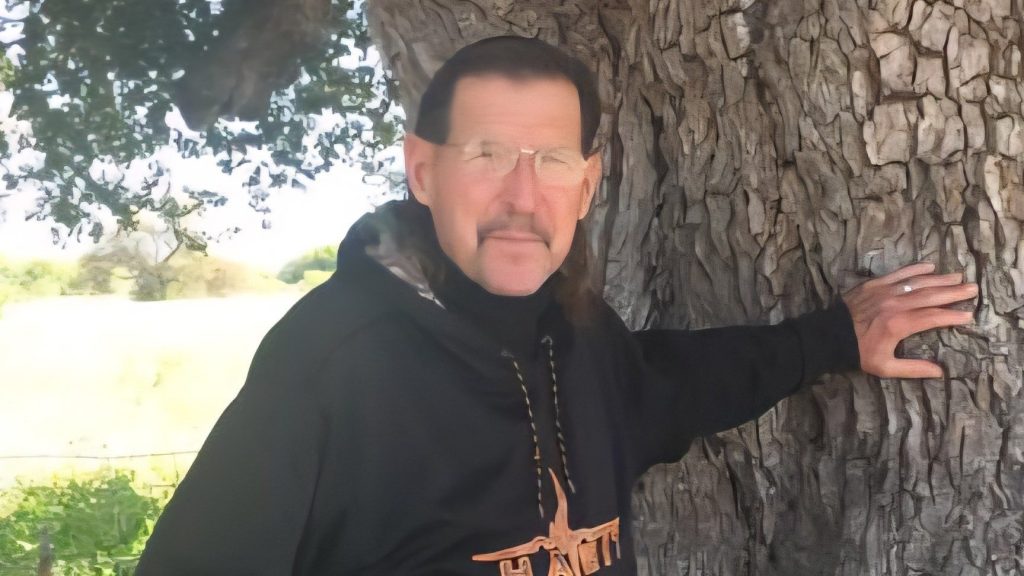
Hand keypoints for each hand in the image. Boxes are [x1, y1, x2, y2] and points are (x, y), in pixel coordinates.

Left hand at [841, 262, 977, 377]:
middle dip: (954, 292)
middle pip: (931, 295)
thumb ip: (913, 368)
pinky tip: (930, 266)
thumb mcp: (885, 367)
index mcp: (900, 324)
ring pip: (918, 282)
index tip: (969, 316)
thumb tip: (940, 372)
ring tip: (958, 277)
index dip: (953, 316)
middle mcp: (895, 304)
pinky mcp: (874, 284)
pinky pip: (899, 273)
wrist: (827, 336)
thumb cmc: (857, 353)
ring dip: (940, 279)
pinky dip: (915, 269)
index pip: (934, 317)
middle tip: (973, 289)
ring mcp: (885, 291)